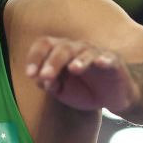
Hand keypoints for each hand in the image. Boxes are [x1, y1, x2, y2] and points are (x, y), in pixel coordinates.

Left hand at [25, 36, 139, 111]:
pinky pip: (109, 58)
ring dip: (78, 60)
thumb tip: (39, 79)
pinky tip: (101, 63)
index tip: (30, 74)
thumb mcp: (62, 91)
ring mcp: (96, 54)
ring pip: (85, 52)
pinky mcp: (113, 62)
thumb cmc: (83, 90)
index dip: (35, 57)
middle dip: (52, 62)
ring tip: (72, 69)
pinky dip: (105, 60)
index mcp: (60, 52)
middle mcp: (77, 48)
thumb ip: (50, 84)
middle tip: (45, 76)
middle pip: (62, 48)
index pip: (45, 45)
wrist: (112, 97)